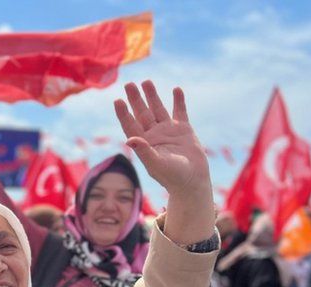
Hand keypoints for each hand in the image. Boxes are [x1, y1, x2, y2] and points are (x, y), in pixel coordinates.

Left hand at [113, 81, 210, 196]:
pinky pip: (180, 111)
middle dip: (135, 99)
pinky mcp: (184, 129)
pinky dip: (178, 101)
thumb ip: (144, 151)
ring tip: (146, 82)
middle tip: (129, 84)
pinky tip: (176, 90)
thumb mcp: (156, 164)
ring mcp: (168, 130)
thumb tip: (129, 140)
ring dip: (152, 96)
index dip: (123, 113)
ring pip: (158, 109)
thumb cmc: (172, 176)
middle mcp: (154, 135)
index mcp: (144, 143)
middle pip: (142, 113)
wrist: (192, 180)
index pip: (130, 125)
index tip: (117, 101)